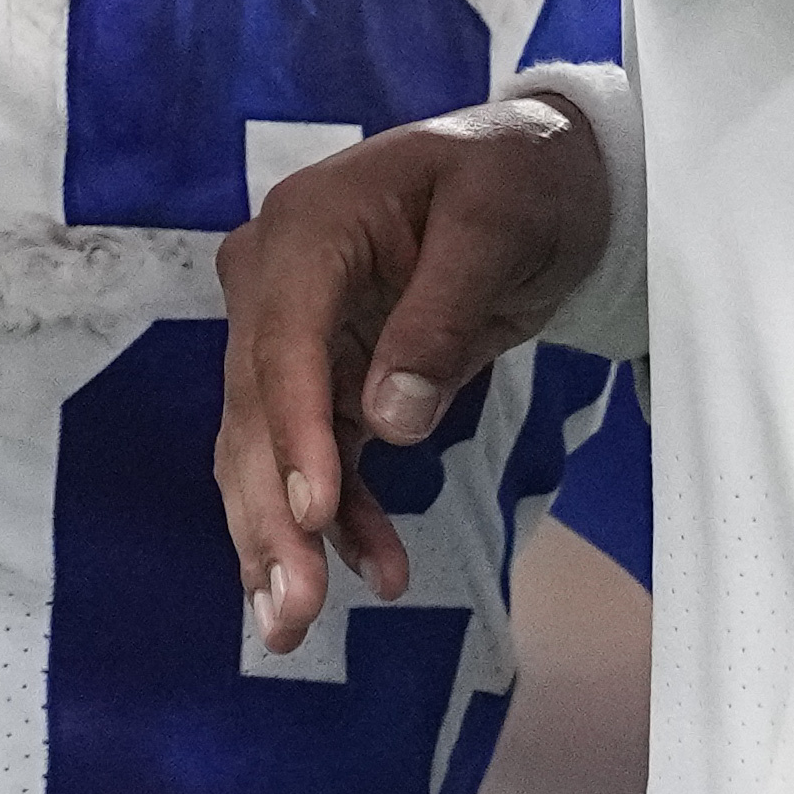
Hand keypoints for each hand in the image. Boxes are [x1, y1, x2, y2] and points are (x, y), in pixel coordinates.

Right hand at [214, 97, 614, 655]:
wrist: (538, 168)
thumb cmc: (518, 177)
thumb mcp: (497, 229)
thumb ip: (442, 320)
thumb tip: (394, 422)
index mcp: (306, 226)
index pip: (283, 342)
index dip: (293, 432)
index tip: (312, 513)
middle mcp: (275, 279)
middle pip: (255, 409)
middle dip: (272, 513)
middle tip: (292, 608)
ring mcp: (293, 330)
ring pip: (266, 448)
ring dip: (283, 536)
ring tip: (296, 624)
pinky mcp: (325, 373)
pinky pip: (315, 456)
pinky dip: (337, 516)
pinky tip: (374, 569)